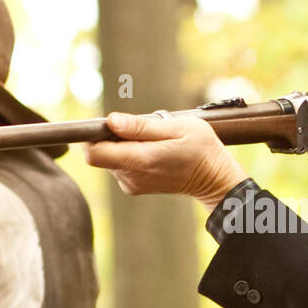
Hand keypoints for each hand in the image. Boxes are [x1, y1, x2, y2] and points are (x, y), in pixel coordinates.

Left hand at [83, 112, 247, 207]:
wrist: (214, 179)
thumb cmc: (201, 149)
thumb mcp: (177, 128)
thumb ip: (141, 126)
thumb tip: (111, 121)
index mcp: (139, 160)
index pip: (94, 153)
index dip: (93, 135)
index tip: (108, 124)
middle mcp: (130, 176)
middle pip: (100, 153)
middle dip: (112, 136)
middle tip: (142, 129)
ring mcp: (131, 184)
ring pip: (109, 158)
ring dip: (123, 145)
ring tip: (152, 141)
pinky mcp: (134, 186)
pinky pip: (119, 165)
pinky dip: (129, 154)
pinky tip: (152, 152)